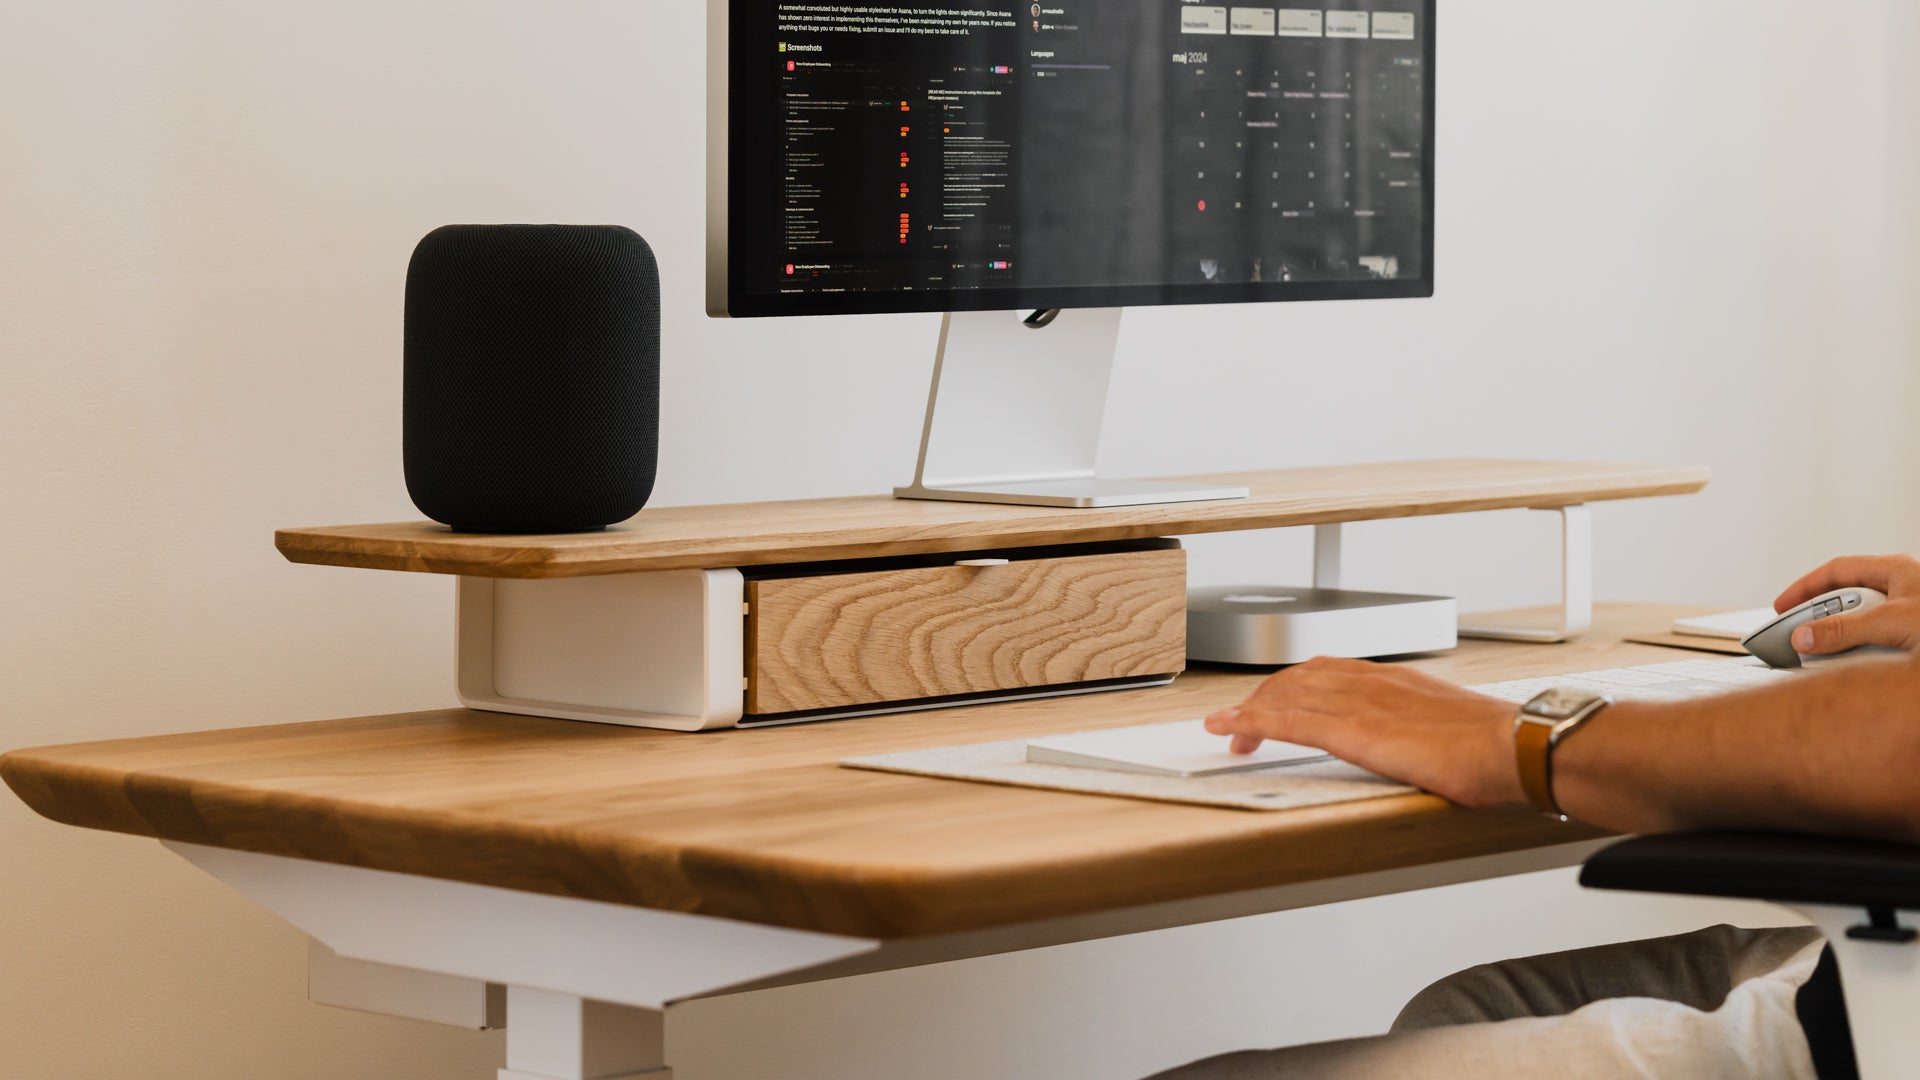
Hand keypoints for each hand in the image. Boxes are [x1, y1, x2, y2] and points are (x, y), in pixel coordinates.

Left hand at [1202, 657, 1522, 807]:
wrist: (1514, 746)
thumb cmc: (1496, 744)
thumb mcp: (1449, 725)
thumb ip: (1423, 728)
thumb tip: (1424, 748)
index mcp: (1393, 679)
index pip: (1327, 669)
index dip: (1293, 684)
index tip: (1276, 700)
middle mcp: (1370, 682)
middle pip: (1297, 678)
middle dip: (1264, 698)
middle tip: (1243, 723)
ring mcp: (1358, 704)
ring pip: (1285, 695)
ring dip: (1249, 711)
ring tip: (1228, 730)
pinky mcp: (1352, 731)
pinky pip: (1287, 722)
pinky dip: (1251, 723)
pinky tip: (1232, 731)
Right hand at [1774, 554, 1919, 655]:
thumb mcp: (1894, 622)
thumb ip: (1847, 630)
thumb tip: (1805, 636)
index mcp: (1897, 570)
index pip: (1837, 571)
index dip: (1805, 588)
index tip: (1782, 607)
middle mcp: (1903, 589)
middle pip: (1847, 599)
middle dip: (1823, 619)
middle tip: (1802, 637)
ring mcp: (1909, 614)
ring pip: (1863, 625)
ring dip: (1847, 642)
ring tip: (1836, 656)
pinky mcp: (1912, 638)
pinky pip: (1878, 645)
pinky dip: (1864, 656)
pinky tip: (1863, 667)